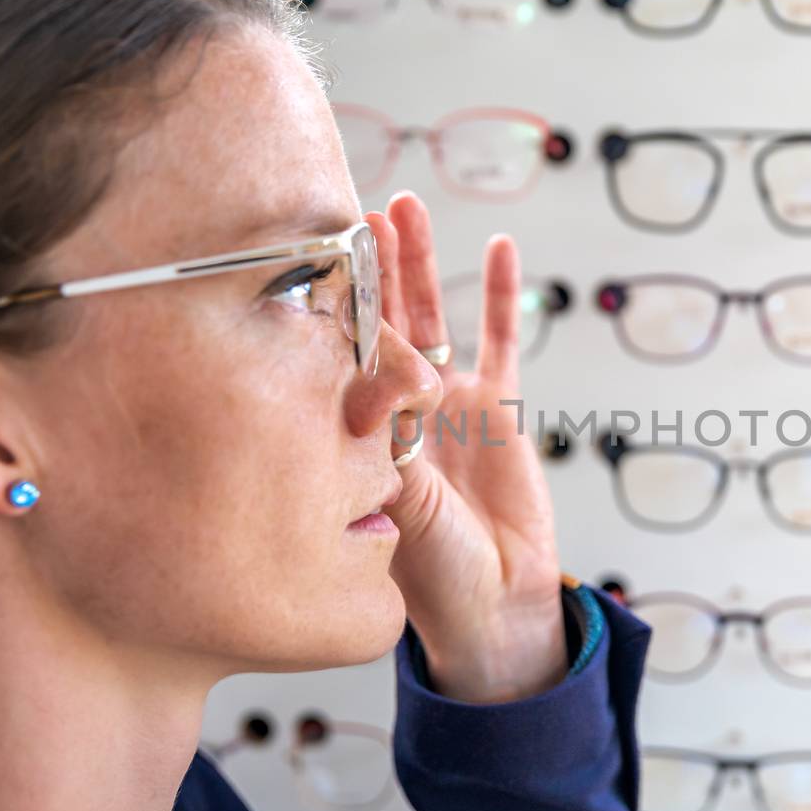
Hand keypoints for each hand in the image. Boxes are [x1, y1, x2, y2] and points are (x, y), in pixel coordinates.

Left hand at [367, 192, 566, 703]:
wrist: (495, 605)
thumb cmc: (436, 578)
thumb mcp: (406, 517)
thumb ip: (394, 462)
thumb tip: (374, 414)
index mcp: (363, 434)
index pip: (343, 357)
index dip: (334, 310)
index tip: (313, 260)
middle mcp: (399, 408)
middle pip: (379, 320)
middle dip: (368, 267)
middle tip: (351, 210)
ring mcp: (446, 402)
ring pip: (429, 317)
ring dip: (418, 262)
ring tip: (405, 205)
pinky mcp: (494, 405)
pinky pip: (498, 340)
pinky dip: (498, 294)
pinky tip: (497, 246)